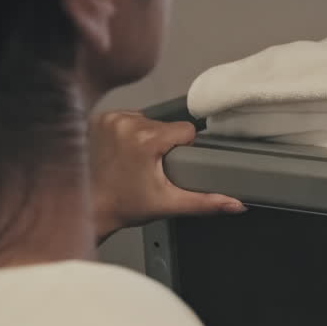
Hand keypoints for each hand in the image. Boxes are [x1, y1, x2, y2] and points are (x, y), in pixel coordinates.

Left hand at [90, 111, 245, 242]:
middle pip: (165, 124)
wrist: (89, 206)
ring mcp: (110, 119)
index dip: (184, 148)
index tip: (170, 164)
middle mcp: (126, 123)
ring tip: (135, 160)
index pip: (185, 129)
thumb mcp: (170, 203)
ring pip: (147, 119)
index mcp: (145, 139)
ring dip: (145, 136)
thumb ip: (206, 201)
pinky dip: (128, 132)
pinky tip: (122, 151)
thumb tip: (236, 204)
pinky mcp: (99, 119)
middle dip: (163, 144)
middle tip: (150, 167)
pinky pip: (127, 118)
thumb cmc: (125, 205)